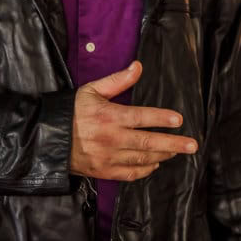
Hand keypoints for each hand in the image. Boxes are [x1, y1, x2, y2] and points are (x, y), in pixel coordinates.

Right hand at [70, 61, 196, 180]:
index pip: (142, 118)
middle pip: (148, 142)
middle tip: (192, 145)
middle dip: (173, 144)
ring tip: (176, 152)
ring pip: (142, 159)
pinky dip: (145, 170)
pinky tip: (154, 164)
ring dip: (162, 155)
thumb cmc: (72, 111)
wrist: (47, 138)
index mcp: (109, 116)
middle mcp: (111, 138)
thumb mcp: (92, 90)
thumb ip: (117, 80)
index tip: (179, 120)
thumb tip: (138, 67)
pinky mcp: (103, 171)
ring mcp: (107, 157)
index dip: (162, 119)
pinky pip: (130, 174)